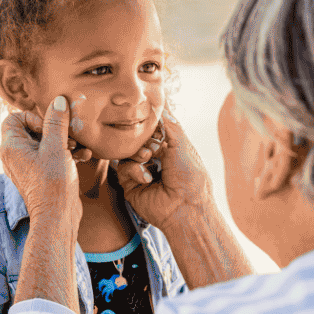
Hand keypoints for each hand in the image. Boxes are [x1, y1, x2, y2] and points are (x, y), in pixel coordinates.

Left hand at [0, 95, 82, 226]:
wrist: (57, 218)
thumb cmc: (52, 184)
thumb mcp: (56, 147)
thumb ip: (56, 122)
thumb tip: (58, 100)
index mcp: (11, 147)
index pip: (14, 118)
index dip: (33, 117)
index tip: (50, 127)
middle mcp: (15, 156)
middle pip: (31, 129)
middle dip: (54, 129)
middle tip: (69, 137)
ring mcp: (27, 167)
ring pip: (44, 143)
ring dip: (63, 141)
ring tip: (78, 148)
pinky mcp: (40, 175)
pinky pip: (49, 156)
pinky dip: (64, 154)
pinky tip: (83, 157)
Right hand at [116, 107, 212, 229]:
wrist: (185, 208)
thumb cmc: (191, 177)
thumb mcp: (183, 144)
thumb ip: (170, 124)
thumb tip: (160, 105)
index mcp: (169, 149)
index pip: (152, 130)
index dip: (149, 124)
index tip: (147, 119)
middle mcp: (154, 159)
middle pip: (137, 139)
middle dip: (142, 138)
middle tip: (152, 144)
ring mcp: (141, 171)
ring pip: (127, 152)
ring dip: (137, 153)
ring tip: (148, 158)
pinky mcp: (130, 184)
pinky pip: (122, 168)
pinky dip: (134, 170)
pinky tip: (147, 178)